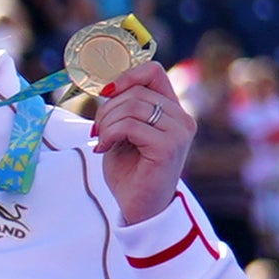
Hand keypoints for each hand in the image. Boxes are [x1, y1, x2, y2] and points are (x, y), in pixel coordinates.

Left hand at [83, 57, 189, 226]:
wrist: (140, 207)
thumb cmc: (130, 171)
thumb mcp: (123, 132)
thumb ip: (122, 108)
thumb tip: (106, 86)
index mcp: (173, 110)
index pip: (153, 71)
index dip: (126, 76)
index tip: (105, 93)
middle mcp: (181, 118)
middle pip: (136, 90)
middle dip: (107, 109)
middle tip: (97, 132)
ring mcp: (178, 132)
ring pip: (132, 106)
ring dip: (106, 123)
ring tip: (102, 141)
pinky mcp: (168, 147)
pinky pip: (131, 126)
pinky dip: (110, 134)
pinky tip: (104, 149)